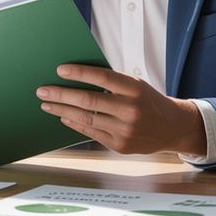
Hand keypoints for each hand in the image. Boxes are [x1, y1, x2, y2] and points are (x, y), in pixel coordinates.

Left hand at [37, 64, 206, 155]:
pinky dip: (75, 124)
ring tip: (47, 104)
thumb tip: (77, 77)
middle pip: (88, 100)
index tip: (60, 70)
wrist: (172, 127)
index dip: (79, 73)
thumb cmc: (149, 101)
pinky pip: (91, 132)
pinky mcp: (120, 145)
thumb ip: (111, 82)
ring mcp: (125, 130)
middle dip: (61, 94)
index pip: (102, 77)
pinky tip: (63, 117)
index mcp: (135, 89)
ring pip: (86, 118)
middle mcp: (130, 110)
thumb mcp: (136, 85)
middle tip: (43, 90)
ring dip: (62, 110)